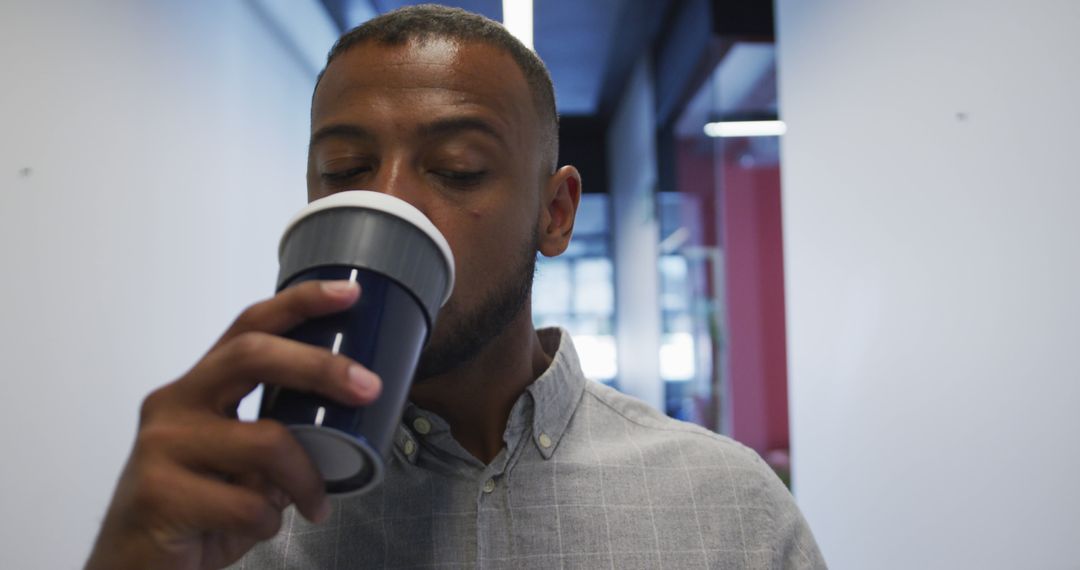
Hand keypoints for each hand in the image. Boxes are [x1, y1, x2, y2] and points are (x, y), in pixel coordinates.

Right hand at [85, 280, 380, 569]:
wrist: (135, 569)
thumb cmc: (197, 510)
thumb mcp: (240, 462)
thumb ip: (278, 435)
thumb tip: (345, 419)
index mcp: (198, 388)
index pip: (248, 327)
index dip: (299, 303)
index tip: (348, 292)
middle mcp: (174, 404)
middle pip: (252, 355)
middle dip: (320, 366)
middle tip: (367, 387)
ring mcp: (161, 446)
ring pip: (266, 442)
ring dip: (305, 479)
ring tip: (315, 504)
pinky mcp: (159, 494)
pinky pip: (248, 503)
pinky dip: (269, 521)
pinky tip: (258, 529)